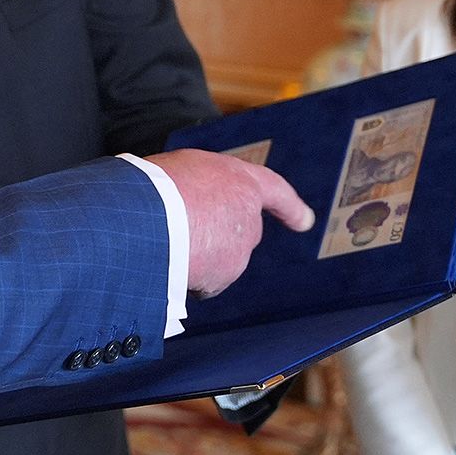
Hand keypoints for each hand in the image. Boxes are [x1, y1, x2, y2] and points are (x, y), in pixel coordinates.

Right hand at [146, 149, 312, 295]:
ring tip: (163, 243)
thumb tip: (193, 216)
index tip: (305, 221)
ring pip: (220, 260)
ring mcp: (240, 247)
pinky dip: (191, 279)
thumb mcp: (183, 172)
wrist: (150, 215)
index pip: (274, 191)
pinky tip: (168, 267)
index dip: (290, 207)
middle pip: (242, 232)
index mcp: (239, 179)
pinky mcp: (226, 274)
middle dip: (221, 237)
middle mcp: (248, 215)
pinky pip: (207, 282)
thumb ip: (202, 189)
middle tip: (182, 231)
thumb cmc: (154, 187)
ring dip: (199, 258)